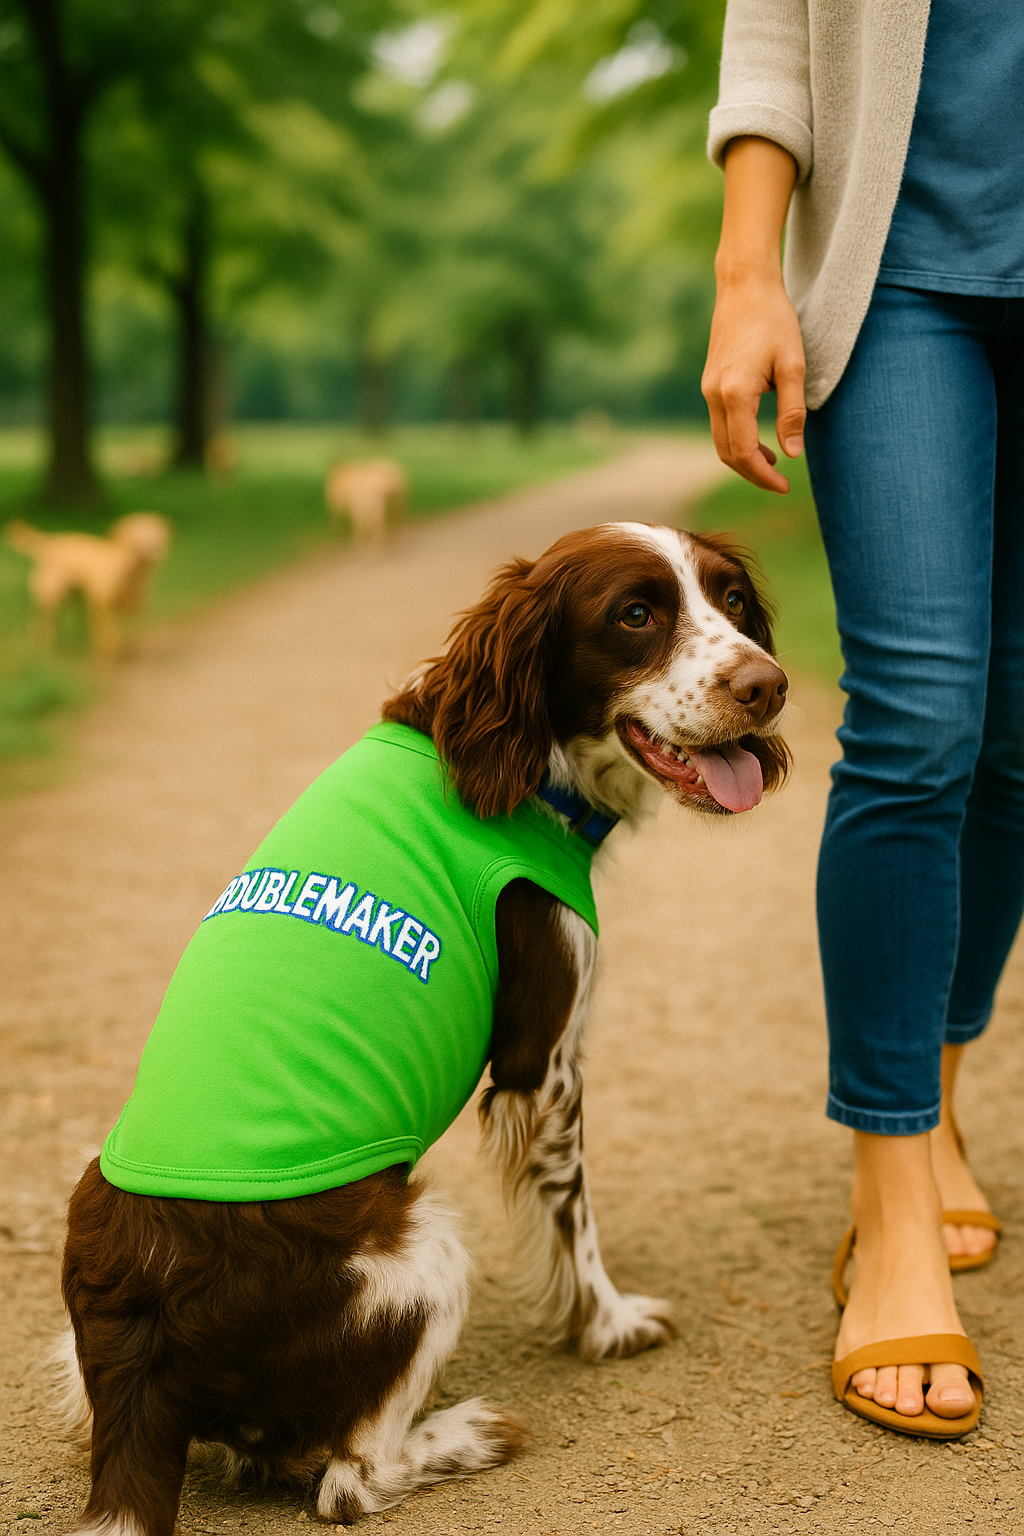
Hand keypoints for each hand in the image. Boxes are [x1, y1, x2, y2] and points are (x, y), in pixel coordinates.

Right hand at [701, 136, 805, 493]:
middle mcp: (714, 396)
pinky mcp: (710, 385)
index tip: (785, 486)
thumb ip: (792, 412)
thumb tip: (792, 454)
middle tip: (780, 483)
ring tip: (773, 462)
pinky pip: (720, 426)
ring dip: (744, 459)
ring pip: (720, 442)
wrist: (744, 287)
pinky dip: (737, 441)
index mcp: (735, 394)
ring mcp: (708, 391)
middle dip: (752, 474)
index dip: (763, 476)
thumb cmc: (774, 321)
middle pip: (727, 454)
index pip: (744, 452)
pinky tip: (760, 438)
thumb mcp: (793, 366)